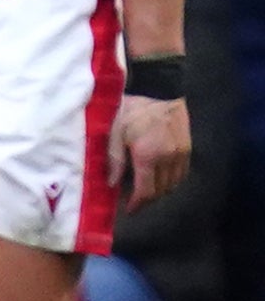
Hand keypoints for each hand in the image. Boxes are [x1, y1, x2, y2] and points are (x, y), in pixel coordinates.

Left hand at [112, 92, 190, 207]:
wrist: (159, 90)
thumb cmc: (131, 110)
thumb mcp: (114, 133)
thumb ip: (114, 160)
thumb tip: (112, 185)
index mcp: (148, 156)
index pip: (146, 191)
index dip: (137, 204)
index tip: (129, 210)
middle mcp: (168, 158)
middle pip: (161, 191)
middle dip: (147, 199)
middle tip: (132, 198)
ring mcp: (182, 153)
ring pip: (173, 184)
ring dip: (159, 190)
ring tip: (144, 187)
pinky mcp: (188, 148)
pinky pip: (181, 173)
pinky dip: (170, 179)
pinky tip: (158, 175)